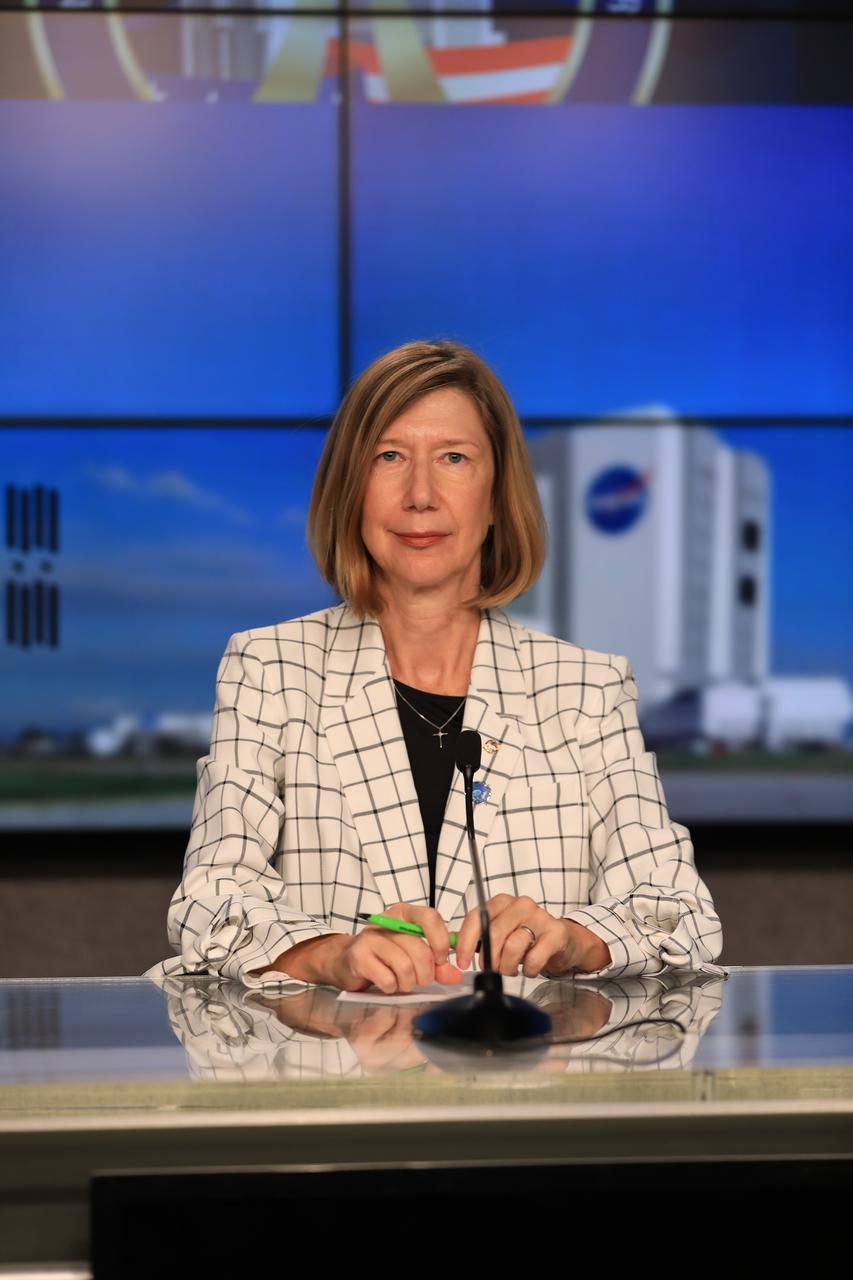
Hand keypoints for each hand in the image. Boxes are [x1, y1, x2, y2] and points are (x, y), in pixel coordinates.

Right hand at [331, 903, 463, 994]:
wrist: (345, 961)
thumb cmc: (382, 956)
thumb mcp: (413, 955)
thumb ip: (436, 964)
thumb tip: (454, 974)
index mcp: (404, 914)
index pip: (430, 917)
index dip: (441, 941)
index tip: (441, 959)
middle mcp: (387, 921)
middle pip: (420, 949)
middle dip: (425, 973)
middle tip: (419, 978)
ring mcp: (371, 938)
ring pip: (405, 966)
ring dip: (407, 982)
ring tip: (400, 981)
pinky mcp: (359, 956)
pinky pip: (388, 979)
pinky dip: (391, 987)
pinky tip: (386, 983)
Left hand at [454, 894, 610, 978]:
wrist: (563, 940)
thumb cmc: (528, 937)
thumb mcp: (500, 933)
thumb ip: (477, 937)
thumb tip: (448, 945)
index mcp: (501, 902)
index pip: (476, 918)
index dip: (466, 942)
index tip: (463, 962)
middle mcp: (520, 905)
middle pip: (494, 933)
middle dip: (488, 959)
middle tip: (490, 970)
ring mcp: (539, 916)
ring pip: (513, 946)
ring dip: (508, 966)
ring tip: (511, 969)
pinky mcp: (556, 932)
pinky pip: (535, 957)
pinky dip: (529, 970)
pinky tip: (530, 968)